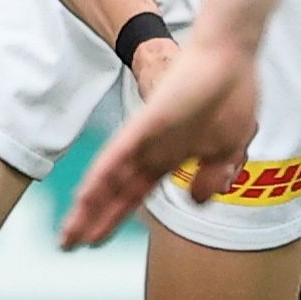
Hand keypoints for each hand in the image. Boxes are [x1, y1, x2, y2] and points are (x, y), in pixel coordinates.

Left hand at [63, 33, 260, 244]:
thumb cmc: (231, 93)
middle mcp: (152, 149)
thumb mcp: (231, 148)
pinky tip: (85, 196)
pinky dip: (102, 176)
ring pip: (110, 179)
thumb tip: (197, 200)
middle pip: (115, 192)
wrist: (232, 55)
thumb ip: (214, 176)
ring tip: (69, 233)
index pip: (134, 194)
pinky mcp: (148, 122)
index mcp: (170, 157)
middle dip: (93, 220)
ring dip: (90, 208)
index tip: (95, 240)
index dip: (115, 218)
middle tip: (68, 244)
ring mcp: (148, 137)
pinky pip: (119, 153)